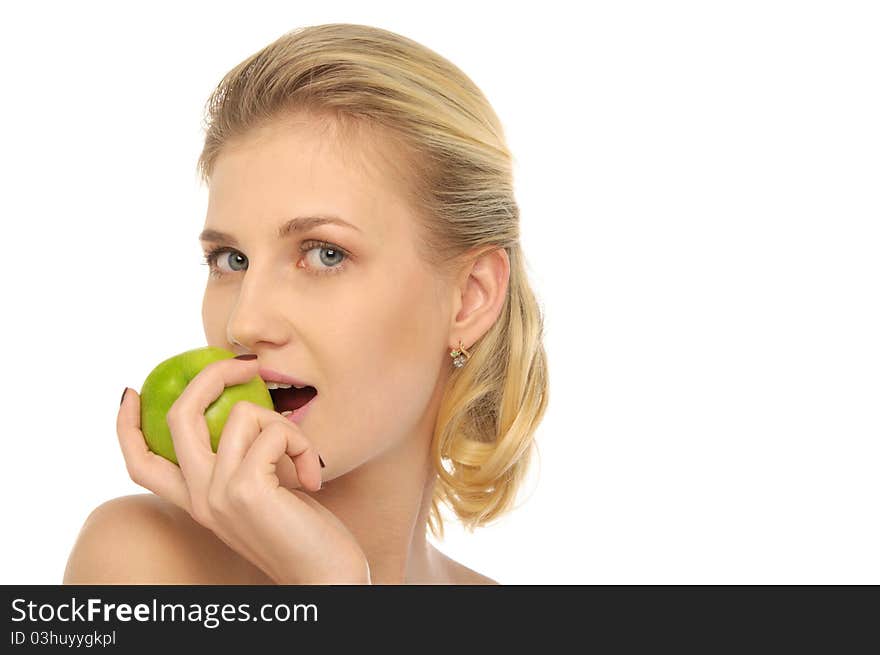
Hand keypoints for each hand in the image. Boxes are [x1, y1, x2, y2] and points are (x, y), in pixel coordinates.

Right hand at [117, 356, 369, 584]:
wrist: (324, 577)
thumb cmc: (302, 533)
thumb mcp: (259, 493)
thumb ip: (240, 463)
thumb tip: (242, 410)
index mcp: (195, 500)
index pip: (140, 463)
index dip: (126, 424)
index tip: (129, 392)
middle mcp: (198, 498)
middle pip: (178, 416)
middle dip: (212, 376)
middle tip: (249, 365)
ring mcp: (218, 494)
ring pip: (242, 414)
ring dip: (284, 426)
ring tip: (303, 460)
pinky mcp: (246, 490)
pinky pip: (274, 432)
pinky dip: (302, 444)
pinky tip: (312, 478)